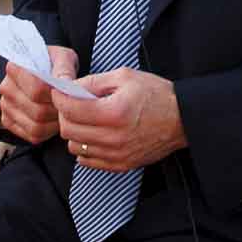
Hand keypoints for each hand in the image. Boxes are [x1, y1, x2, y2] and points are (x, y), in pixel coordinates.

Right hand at [0, 45, 77, 144]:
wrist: (45, 72)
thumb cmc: (54, 65)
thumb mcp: (64, 58)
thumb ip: (64, 69)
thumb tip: (65, 83)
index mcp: (16, 67)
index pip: (38, 90)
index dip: (57, 95)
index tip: (66, 92)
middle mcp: (6, 87)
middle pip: (38, 111)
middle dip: (57, 111)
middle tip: (69, 106)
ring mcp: (6, 106)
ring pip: (35, 127)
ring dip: (54, 124)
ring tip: (61, 112)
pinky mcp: (9, 122)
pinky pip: (32, 136)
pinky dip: (48, 132)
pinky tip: (52, 120)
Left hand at [56, 68, 186, 173]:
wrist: (182, 119)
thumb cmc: (156, 94)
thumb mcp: (125, 76)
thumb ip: (93, 82)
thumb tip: (68, 88)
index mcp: (114, 112)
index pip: (70, 108)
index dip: (59, 97)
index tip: (60, 90)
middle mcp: (113, 137)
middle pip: (68, 130)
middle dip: (65, 114)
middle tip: (72, 103)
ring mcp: (116, 154)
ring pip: (74, 147)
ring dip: (75, 131)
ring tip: (86, 119)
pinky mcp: (120, 165)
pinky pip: (87, 160)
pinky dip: (85, 147)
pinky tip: (95, 133)